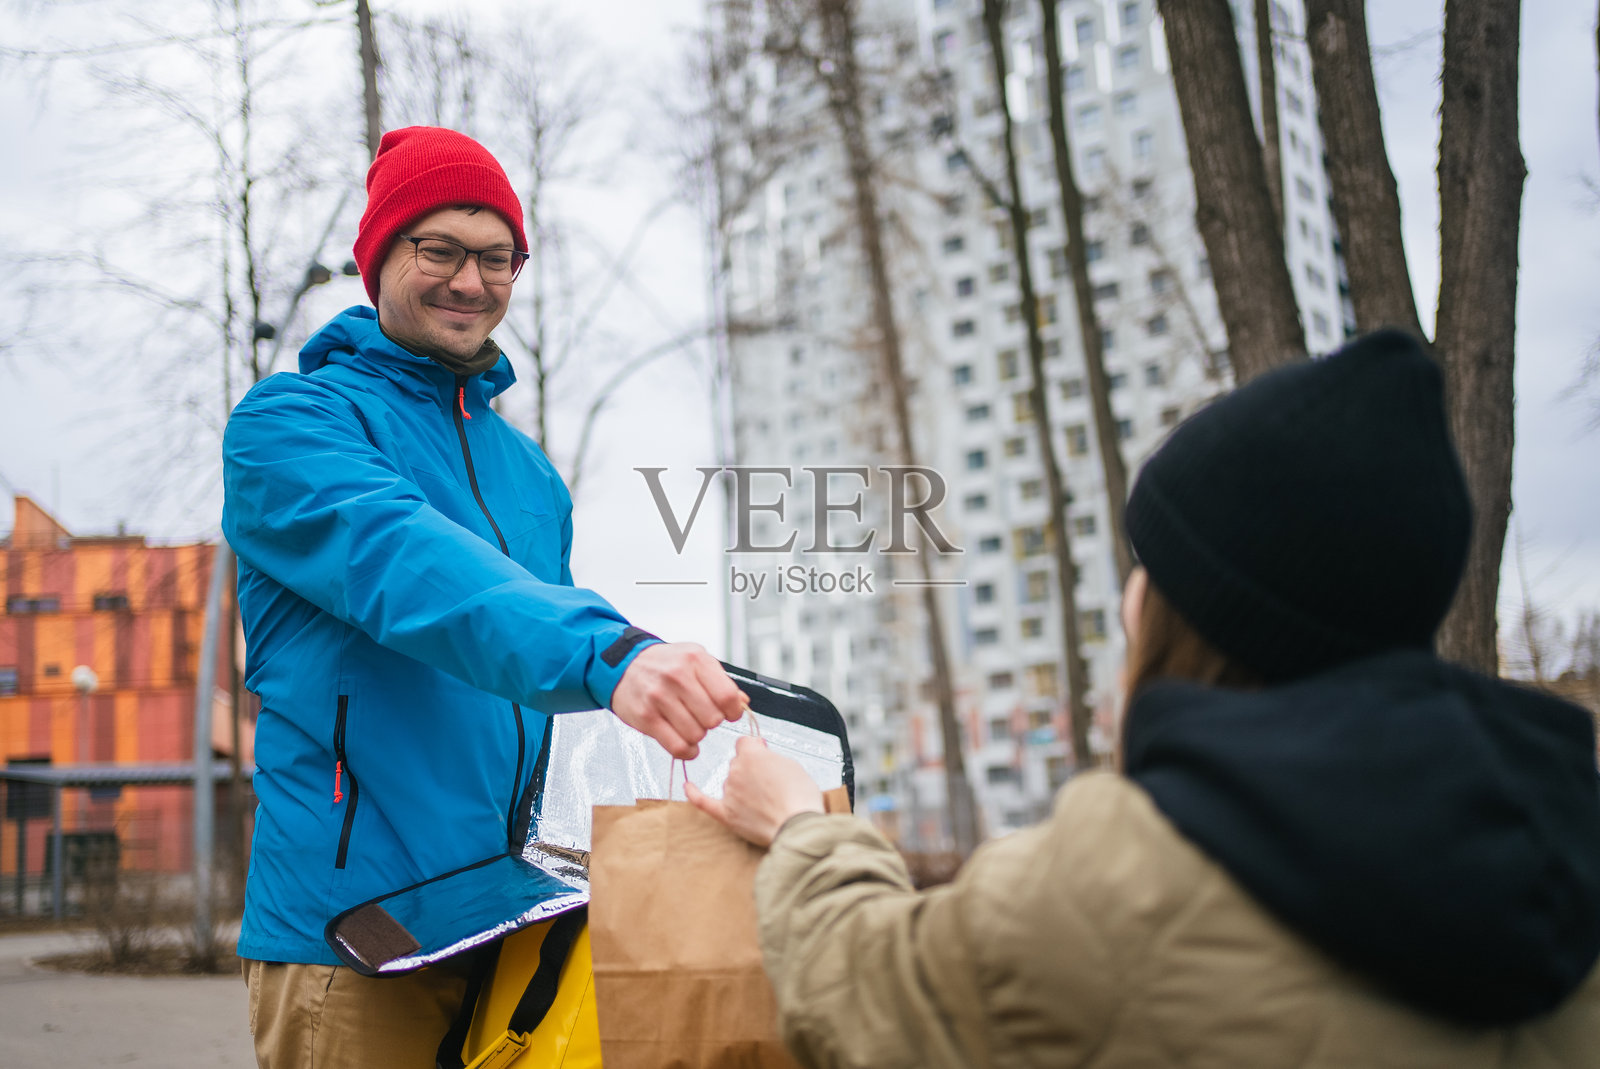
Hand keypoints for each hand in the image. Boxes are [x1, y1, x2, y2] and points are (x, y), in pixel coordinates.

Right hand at [610, 642, 747, 759]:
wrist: (623, 665)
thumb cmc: (663, 664)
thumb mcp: (694, 659)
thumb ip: (720, 680)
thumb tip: (743, 702)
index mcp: (695, 660)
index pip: (728, 696)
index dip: (733, 711)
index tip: (729, 713)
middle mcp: (677, 677)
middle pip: (713, 718)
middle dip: (712, 722)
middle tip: (703, 716)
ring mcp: (660, 697)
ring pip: (696, 735)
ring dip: (697, 736)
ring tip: (689, 724)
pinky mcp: (646, 717)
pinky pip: (677, 746)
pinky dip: (686, 751)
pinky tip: (685, 744)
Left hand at [686, 735, 824, 846]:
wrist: (797, 826)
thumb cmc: (799, 796)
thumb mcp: (791, 764)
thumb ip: (771, 756)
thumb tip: (761, 751)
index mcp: (751, 756)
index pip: (744, 743)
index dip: (755, 749)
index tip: (761, 752)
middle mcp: (735, 772)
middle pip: (737, 764)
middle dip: (750, 771)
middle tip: (770, 784)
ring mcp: (729, 793)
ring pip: (730, 783)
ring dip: (742, 788)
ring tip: (766, 802)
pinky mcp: (726, 815)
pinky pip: (703, 802)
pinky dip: (694, 794)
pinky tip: (688, 787)